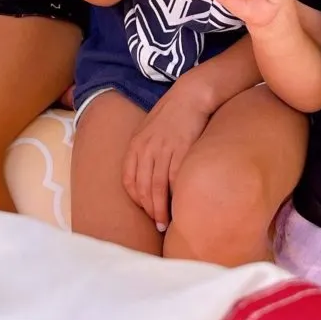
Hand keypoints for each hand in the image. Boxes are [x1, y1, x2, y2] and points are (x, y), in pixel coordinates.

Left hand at [122, 83, 212, 230]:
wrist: (191, 95)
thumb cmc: (173, 114)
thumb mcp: (150, 129)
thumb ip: (145, 150)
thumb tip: (147, 174)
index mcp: (136, 144)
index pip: (129, 180)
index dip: (135, 200)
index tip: (145, 211)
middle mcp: (146, 148)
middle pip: (142, 188)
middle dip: (148, 210)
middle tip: (157, 225)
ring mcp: (163, 149)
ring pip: (157, 188)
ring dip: (160, 209)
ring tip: (166, 224)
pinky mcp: (181, 149)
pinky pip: (175, 179)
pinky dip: (175, 196)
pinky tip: (178, 206)